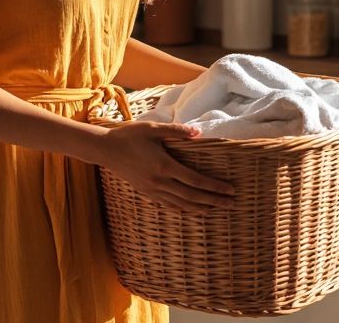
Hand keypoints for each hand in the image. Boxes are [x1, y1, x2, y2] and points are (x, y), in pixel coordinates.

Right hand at [96, 122, 235, 211]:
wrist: (105, 150)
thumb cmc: (130, 135)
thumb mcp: (153, 128)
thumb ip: (176, 131)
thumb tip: (198, 133)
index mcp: (164, 166)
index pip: (195, 180)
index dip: (214, 187)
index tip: (230, 189)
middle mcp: (160, 182)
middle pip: (193, 196)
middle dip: (214, 201)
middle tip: (232, 204)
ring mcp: (153, 190)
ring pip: (182, 204)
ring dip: (202, 208)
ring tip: (218, 208)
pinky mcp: (147, 192)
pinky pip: (170, 205)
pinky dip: (185, 209)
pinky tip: (194, 210)